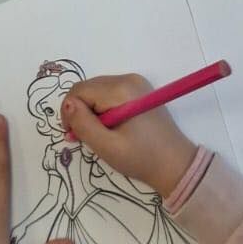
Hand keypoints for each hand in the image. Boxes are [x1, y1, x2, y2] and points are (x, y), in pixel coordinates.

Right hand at [62, 76, 195, 197]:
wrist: (176, 165)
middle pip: (88, 88)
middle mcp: (128, 78)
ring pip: (97, 90)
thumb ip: (84, 125)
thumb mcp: (108, 147)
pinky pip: (109, 93)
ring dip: (91, 111)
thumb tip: (66, 104)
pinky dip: (103, 109)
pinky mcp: (139, 90)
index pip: (80, 91)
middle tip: (82, 139)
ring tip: (97, 136)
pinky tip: (109, 128)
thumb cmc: (142, 158)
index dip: (70, 113)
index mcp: (121, 90)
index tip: (73, 137)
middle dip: (80, 111)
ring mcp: (135, 82)